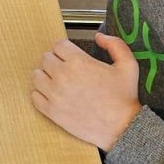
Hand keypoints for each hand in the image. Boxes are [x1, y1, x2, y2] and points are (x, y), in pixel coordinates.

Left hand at [31, 33, 140, 151]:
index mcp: (79, 62)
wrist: (121, 127)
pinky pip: (35, 96)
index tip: (69, 55)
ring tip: (57, 80)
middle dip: (55, 60)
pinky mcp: (52, 111)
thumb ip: (115, 44)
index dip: (65, 48)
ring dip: (45, 76)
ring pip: (37, 76)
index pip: (58, 45)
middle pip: (46, 58)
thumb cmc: (124, 98)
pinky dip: (40, 94)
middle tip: (65, 68)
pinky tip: (52, 95)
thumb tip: (99, 36)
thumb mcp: (128, 65)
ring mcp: (55, 94)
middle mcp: (63, 76)